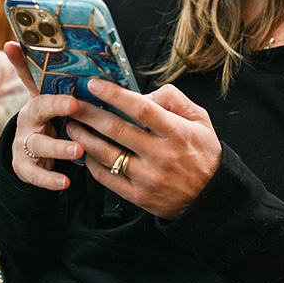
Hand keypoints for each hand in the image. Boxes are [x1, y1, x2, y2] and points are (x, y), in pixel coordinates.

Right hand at [3, 42, 84, 190]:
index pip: (30, 75)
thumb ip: (89, 92)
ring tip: (77, 149)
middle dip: (56, 105)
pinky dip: (50, 178)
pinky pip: (35, 173)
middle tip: (74, 104)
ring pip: (38, 143)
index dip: (19, 60)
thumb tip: (129, 81)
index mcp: (41, 98)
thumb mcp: (68, 107)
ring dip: (58, 146)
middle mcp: (29, 117)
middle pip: (38, 107)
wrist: (36, 159)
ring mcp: (24, 142)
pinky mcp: (23, 166)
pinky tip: (64, 182)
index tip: (12, 45)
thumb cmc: (61, 125)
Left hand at [65, 79, 221, 219]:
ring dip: (84, 138)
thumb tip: (143, 94)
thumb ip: (174, 99)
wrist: (211, 198)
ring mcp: (149, 178)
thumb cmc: (203, 153)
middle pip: (117, 130)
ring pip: (107, 154)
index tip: (94, 84)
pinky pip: (107, 178)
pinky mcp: (139, 196)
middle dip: (89, 113)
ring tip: (72, 125)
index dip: (115, 94)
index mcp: (176, 133)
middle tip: (72, 103)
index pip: (141, 108)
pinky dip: (92, 163)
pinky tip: (85, 151)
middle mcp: (161, 155)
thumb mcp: (200, 120)